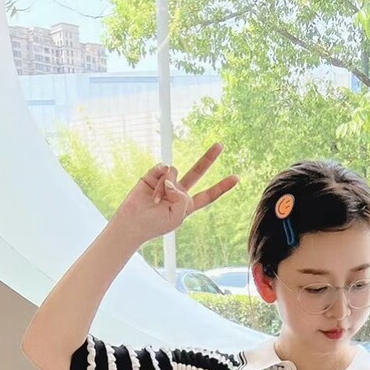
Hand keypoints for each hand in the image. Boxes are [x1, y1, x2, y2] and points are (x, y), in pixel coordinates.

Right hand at [111, 142, 238, 245]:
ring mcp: (166, 182)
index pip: (208, 196)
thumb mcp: (177, 216)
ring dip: (166, 186)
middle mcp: (179, 191)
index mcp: (187, 205)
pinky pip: (163, 168)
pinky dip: (159, 176)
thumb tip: (172, 176)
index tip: (236, 178)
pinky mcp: (153, 175)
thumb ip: (181, 197)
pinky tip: (153, 186)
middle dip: (209, 158)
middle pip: (197, 172)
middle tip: (220, 145)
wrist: (133, 222)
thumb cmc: (155, 224)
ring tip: (156, 200)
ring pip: (175, 172)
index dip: (221, 187)